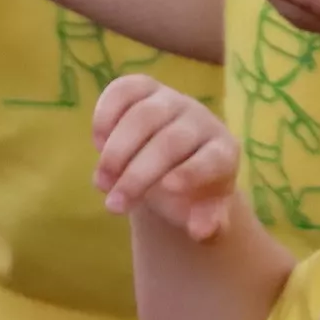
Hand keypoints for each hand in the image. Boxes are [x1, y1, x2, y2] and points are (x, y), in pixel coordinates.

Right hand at [92, 71, 242, 239]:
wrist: (174, 160)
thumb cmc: (191, 191)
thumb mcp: (202, 211)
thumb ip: (207, 223)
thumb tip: (201, 231)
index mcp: (222, 151)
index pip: (212, 158)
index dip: (192, 171)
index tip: (169, 188)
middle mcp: (199, 120)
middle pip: (170, 142)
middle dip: (138, 175)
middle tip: (114, 206)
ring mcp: (170, 100)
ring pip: (143, 116)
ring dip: (116, 151)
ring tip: (101, 183)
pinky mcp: (143, 89)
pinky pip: (122, 91)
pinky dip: (106, 115)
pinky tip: (98, 143)